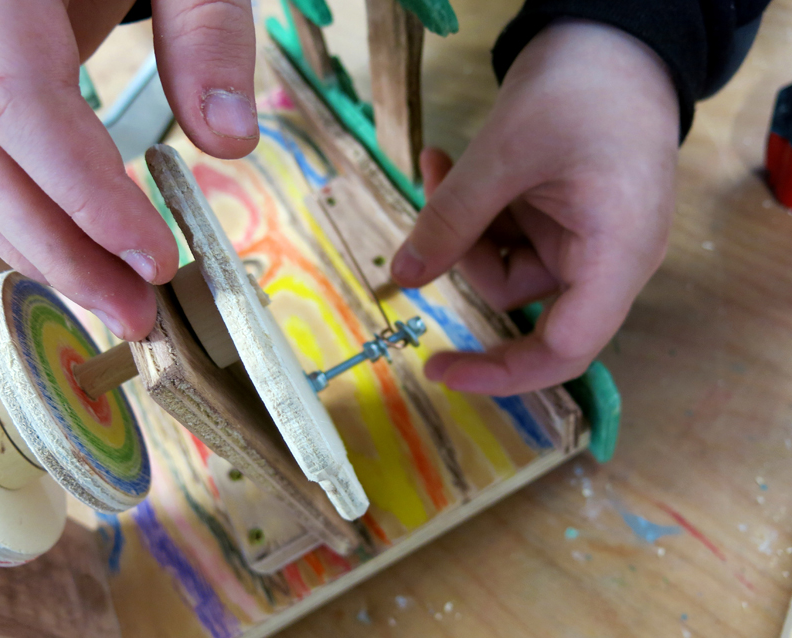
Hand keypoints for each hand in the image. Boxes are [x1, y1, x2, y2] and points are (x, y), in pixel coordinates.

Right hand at [0, 0, 257, 339]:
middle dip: (59, 249)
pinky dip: (4, 217)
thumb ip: (207, 34)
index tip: (154, 261)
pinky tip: (63, 253)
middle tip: (135, 312)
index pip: (18, 101)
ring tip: (108, 296)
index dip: (83, 194)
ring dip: (29, 247)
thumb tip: (230, 142)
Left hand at [391, 20, 679, 395]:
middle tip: (430, 200)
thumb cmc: (580, 90)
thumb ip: (451, 220)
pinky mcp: (566, 220)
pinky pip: (509, 237)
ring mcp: (585, 241)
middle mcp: (607, 262)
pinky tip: (450, 167)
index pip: (564, 350)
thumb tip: (401, 279)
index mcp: (617, 257)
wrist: (615, 36)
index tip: (439, 371)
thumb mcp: (504, 154)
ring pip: (504, 265)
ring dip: (463, 225)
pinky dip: (477, 212)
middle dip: (464, 255)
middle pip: (518, 299)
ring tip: (437, 164)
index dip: (500, 374)